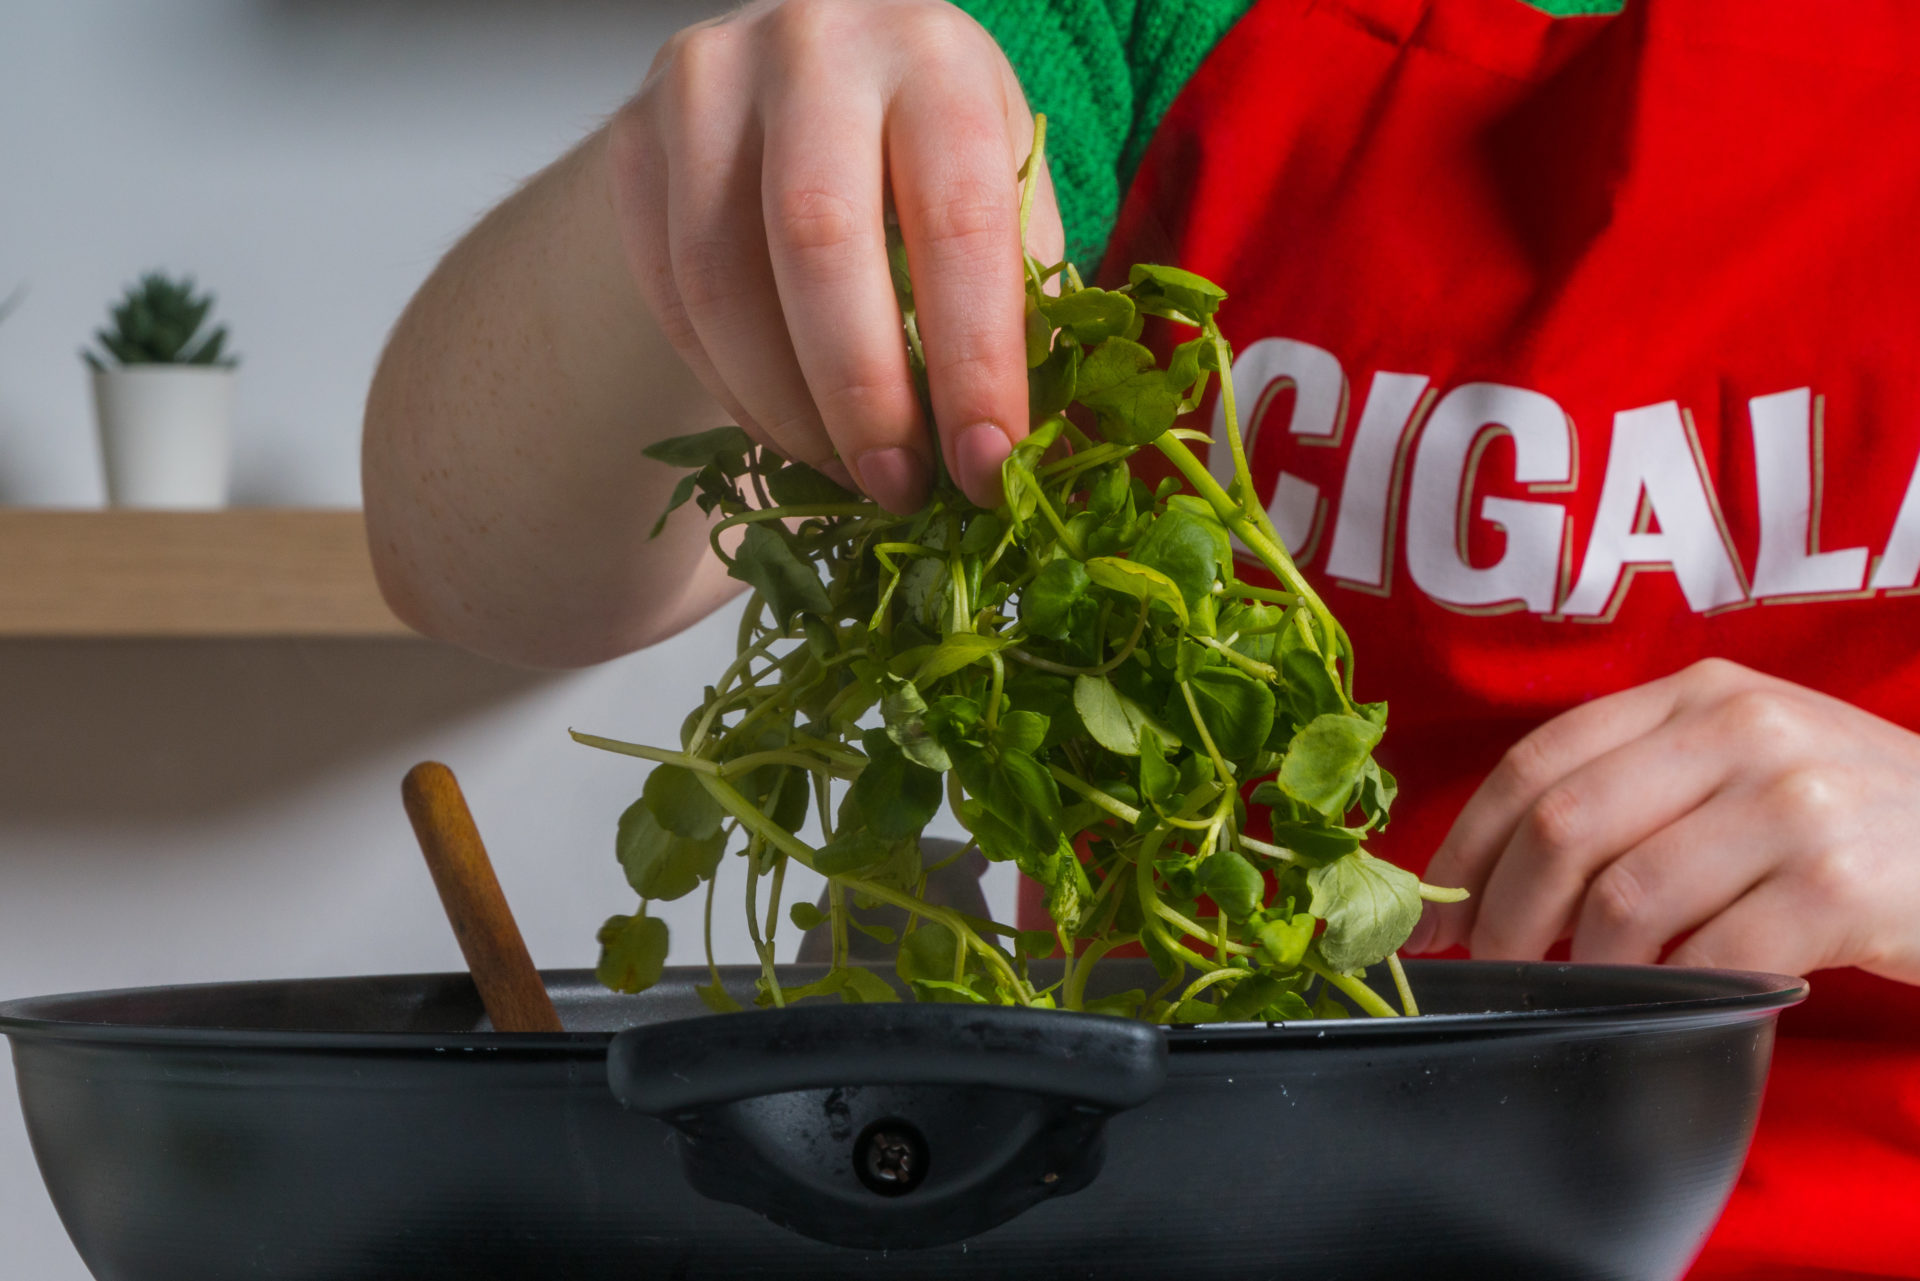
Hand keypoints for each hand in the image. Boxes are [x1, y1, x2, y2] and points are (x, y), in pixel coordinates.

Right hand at [607, 0, 1060, 512]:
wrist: (802, 81)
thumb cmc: (922, 152)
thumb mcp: (998, 192)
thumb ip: (1016, 299)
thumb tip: (1028, 456)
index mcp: (934, 56)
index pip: (958, 221)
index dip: (975, 363)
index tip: (986, 468)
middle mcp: (814, 47)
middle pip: (821, 241)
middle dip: (865, 394)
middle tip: (899, 487)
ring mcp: (705, 85)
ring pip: (722, 280)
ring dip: (788, 406)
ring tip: (845, 471)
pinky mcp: (633, 140)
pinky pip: (671, 296)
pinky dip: (731, 387)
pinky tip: (785, 427)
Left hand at [1410, 658, 1919, 984]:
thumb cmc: (1851, 818)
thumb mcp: (1747, 763)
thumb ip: (1639, 787)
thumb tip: (1495, 875)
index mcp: (1696, 695)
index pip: (1537, 760)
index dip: (1467, 842)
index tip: (1434, 909)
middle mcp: (1739, 730)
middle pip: (1562, 827)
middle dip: (1503, 914)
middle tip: (1490, 969)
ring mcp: (1792, 803)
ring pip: (1624, 898)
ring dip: (1582, 964)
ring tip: (1584, 987)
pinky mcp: (1838, 884)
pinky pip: (1709, 955)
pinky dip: (1671, 991)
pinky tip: (1672, 1000)